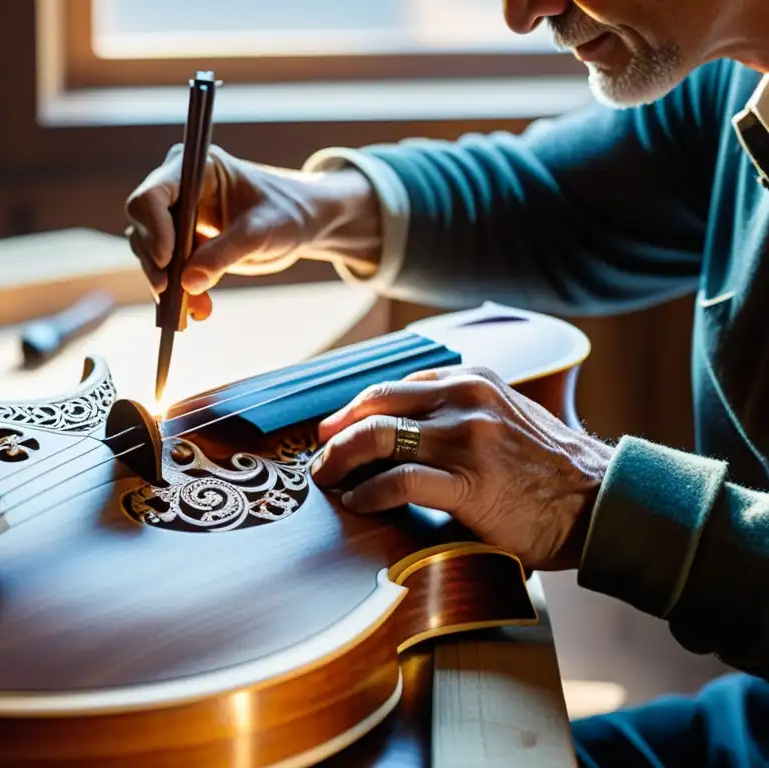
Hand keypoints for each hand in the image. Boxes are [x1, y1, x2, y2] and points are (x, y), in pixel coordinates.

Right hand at [124, 144, 381, 319]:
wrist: (300, 224)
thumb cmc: (287, 212)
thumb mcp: (262, 232)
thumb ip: (225, 254)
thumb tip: (187, 283)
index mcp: (197, 168)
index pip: (153, 195)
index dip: (153, 229)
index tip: (167, 261)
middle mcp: (178, 188)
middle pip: (144, 227)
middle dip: (158, 265)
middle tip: (174, 297)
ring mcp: (177, 217)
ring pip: (151, 254)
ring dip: (168, 286)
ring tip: (197, 310)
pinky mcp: (182, 243)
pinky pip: (168, 271)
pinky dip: (179, 294)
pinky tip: (198, 311)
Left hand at [308, 366, 614, 570]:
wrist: (602, 503)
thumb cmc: (549, 470)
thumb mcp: (506, 418)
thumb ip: (461, 414)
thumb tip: (406, 432)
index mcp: (473, 381)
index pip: (394, 387)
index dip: (355, 410)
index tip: (336, 430)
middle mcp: (467, 398)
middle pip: (375, 403)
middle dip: (336, 430)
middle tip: (320, 454)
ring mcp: (467, 437)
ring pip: (377, 436)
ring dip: (340, 459)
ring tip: (327, 479)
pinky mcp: (470, 481)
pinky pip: (397, 481)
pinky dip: (367, 492)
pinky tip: (358, 502)